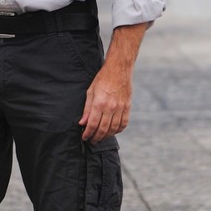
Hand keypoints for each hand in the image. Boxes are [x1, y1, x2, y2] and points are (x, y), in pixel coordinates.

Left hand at [78, 22, 147, 142]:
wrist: (119, 69)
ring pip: (114, 129)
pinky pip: (124, 123)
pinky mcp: (128, 107)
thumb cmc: (102, 79)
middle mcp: (111, 107)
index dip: (87, 133)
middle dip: (96, 138)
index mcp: (99, 103)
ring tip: (101, 137)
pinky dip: (118, 130)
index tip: (84, 137)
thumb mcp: (90, 92)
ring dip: (106, 136)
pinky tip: (113, 131)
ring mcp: (121, 108)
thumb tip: (82, 123)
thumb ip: (87, 109)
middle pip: (103, 129)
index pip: (92, 124)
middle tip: (92, 141)